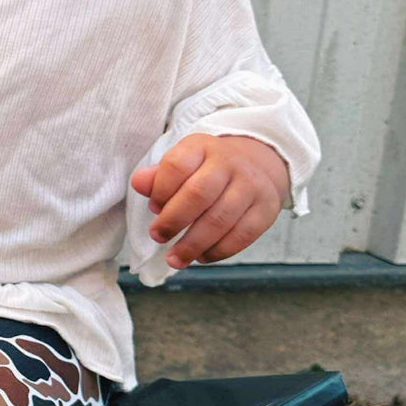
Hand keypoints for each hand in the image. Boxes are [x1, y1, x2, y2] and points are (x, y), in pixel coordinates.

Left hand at [130, 133, 289, 270]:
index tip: (153, 208)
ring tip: (175, 259)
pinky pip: (242, 236)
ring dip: (193, 245)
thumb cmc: (206, 170)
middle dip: (173, 221)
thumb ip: (158, 176)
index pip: (176, 165)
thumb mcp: (182, 164)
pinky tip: (201, 257)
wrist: (254, 165)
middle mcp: (229, 162)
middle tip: (158, 237)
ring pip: (220, 220)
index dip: (160, 190)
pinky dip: (218, 251)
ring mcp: (251, 185)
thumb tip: (138, 183)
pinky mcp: (266, 209)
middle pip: (198, 194)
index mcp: (202, 146)